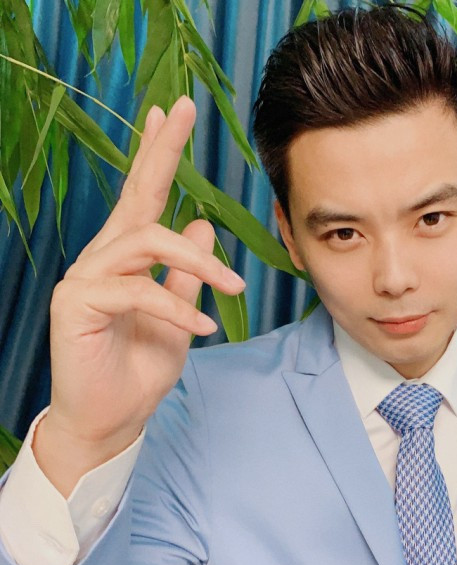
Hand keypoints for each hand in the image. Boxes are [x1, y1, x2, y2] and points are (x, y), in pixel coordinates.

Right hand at [35, 97, 244, 493]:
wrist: (112, 417)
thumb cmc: (140, 367)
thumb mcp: (178, 315)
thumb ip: (186, 274)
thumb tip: (202, 226)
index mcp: (128, 258)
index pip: (144, 197)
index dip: (158, 155)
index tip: (171, 113)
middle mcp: (103, 258)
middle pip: (133, 195)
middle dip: (159, 151)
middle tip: (181, 110)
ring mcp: (85, 278)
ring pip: (143, 242)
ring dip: (196, 263)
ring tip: (233, 288)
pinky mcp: (76, 304)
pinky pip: (136, 291)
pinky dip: (176, 307)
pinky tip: (203, 329)